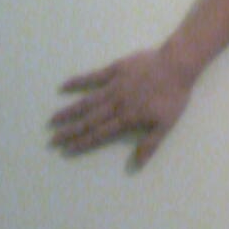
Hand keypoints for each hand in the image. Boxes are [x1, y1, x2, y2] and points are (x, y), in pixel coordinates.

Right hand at [50, 45, 193, 166]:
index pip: (100, 134)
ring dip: (69, 111)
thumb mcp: (166, 124)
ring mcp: (114, 86)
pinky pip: (93, 77)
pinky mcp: (115, 70)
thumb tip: (138, 163)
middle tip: (52, 140)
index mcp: (127, 118)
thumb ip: (150, 143)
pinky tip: (63, 87)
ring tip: (53, 119)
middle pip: (89, 120)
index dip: (83, 143)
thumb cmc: (174, 96)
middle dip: (70, 131)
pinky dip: (78, 82)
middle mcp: (116, 104)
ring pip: (87, 101)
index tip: (66, 150)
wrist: (176, 65)